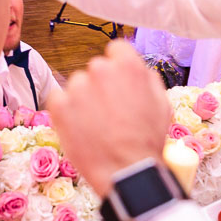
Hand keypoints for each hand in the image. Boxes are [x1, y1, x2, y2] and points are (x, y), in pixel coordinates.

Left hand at [48, 41, 170, 196]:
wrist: (126, 172)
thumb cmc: (147, 140)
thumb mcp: (161, 102)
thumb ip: (145, 78)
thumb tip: (134, 68)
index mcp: (128, 65)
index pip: (116, 49)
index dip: (118, 67)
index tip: (118, 84)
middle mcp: (101, 69)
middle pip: (96, 68)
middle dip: (101, 85)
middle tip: (109, 111)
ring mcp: (78, 86)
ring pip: (77, 85)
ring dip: (83, 99)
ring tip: (96, 124)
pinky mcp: (59, 105)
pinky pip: (58, 99)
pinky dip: (65, 111)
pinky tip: (79, 127)